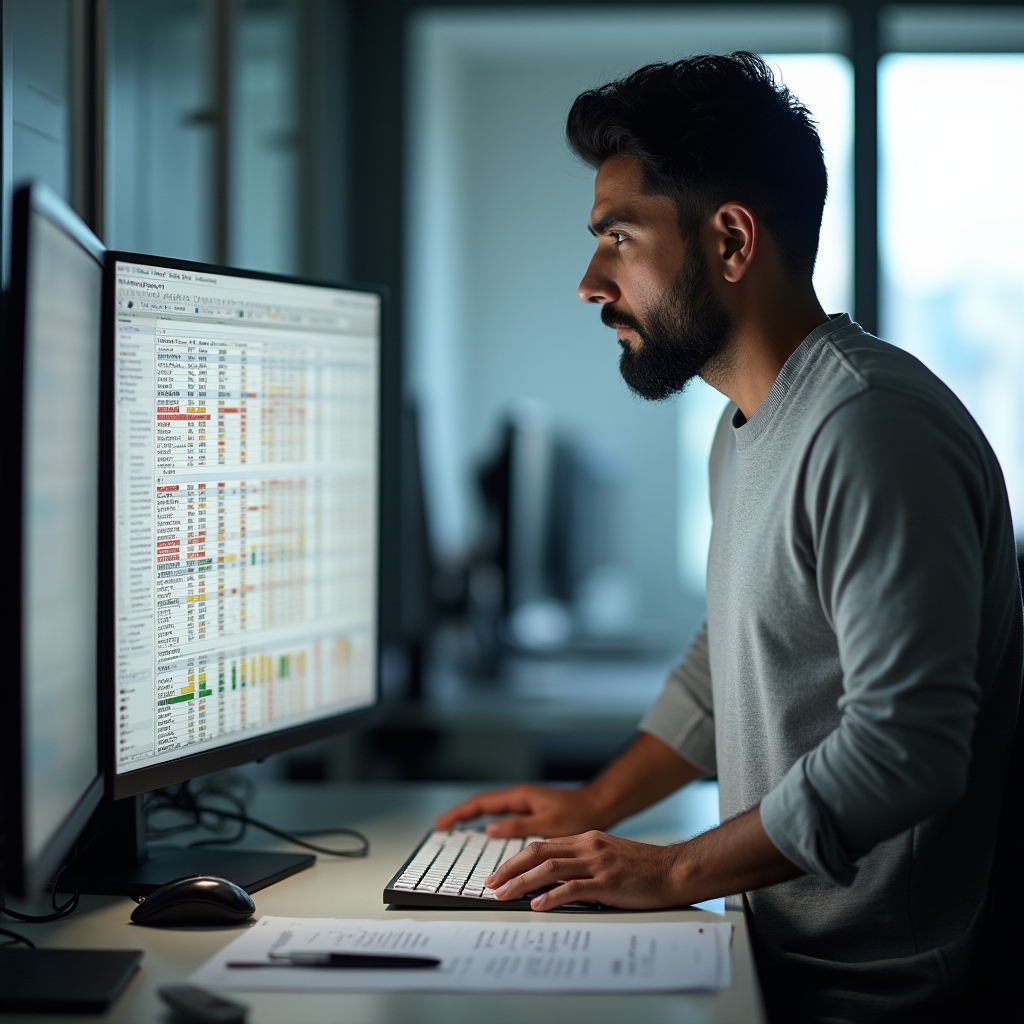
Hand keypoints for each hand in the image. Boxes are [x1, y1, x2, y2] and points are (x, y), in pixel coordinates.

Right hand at [434, 784, 605, 837]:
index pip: (482, 803)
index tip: (442, 824)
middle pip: (482, 805)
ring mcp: (524, 804)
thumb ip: (519, 827)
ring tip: (455, 829)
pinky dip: (488, 822)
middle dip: (460, 814)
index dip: (460, 814)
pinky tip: (485, 833)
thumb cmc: (579, 814)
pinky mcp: (531, 812)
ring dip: (473, 818)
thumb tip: (490, 830)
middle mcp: (520, 798)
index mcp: (520, 797)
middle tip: (441, 827)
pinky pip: (502, 816)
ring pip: (491, 810)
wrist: (599, 807)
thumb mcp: (548, 825)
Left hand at [485, 831, 681, 910]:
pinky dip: (552, 897)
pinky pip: (573, 888)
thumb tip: (553, 880)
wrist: (674, 870)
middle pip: (538, 852)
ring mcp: (598, 863)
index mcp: (586, 839)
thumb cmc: (643, 868)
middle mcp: (588, 846)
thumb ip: (583, 861)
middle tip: (492, 884)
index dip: (516, 859)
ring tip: (505, 895)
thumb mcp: (608, 855)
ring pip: (550, 869)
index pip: (542, 845)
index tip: (500, 873)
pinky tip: (538, 905)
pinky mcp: (608, 883)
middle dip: (511, 869)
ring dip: (523, 883)